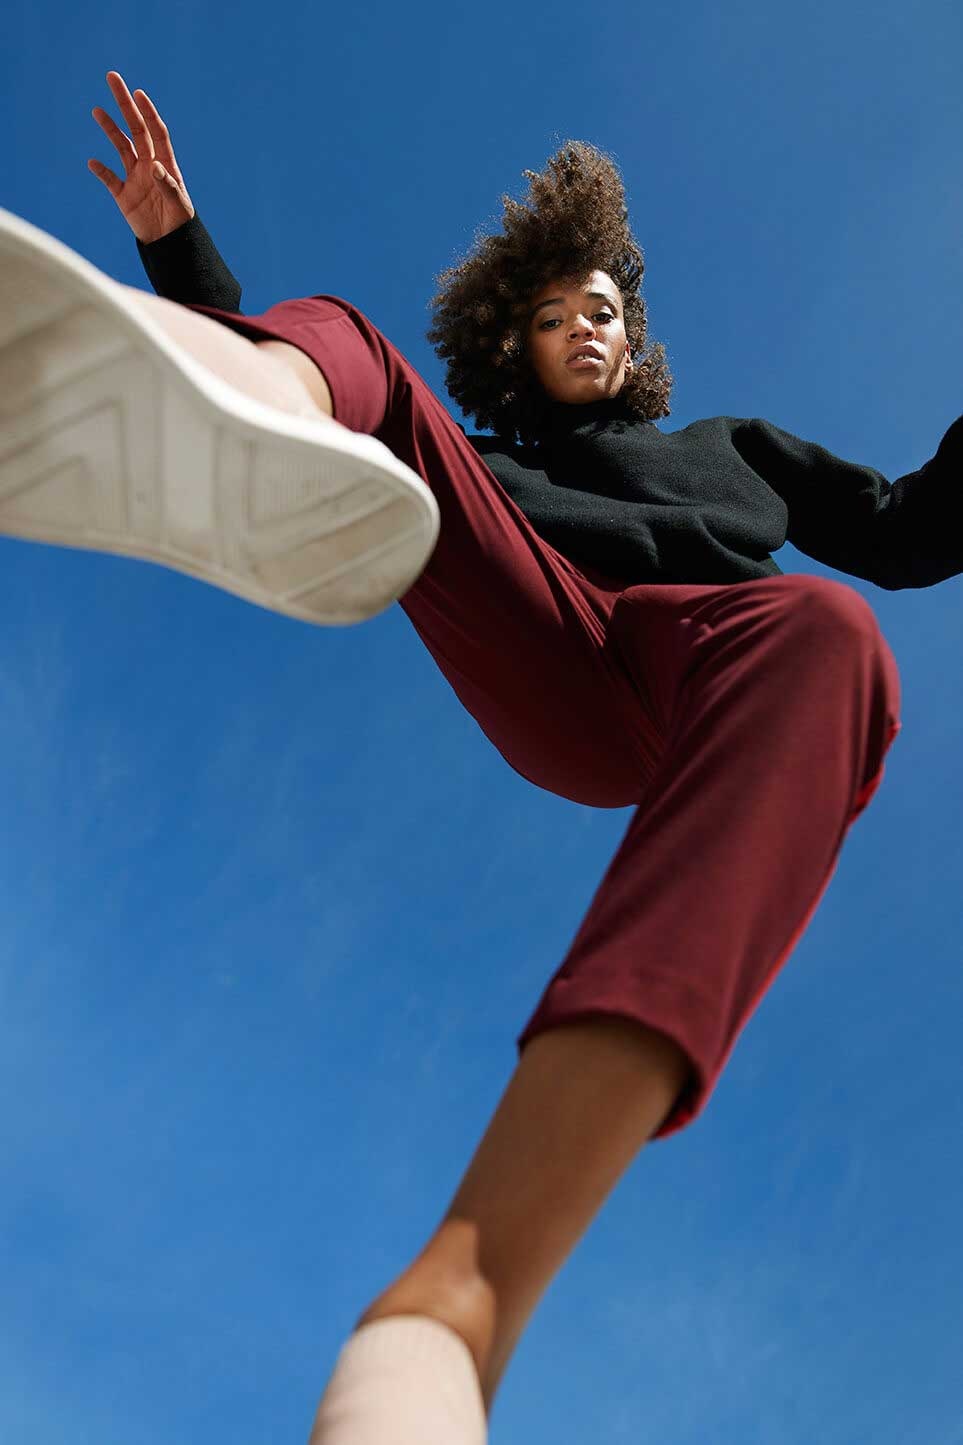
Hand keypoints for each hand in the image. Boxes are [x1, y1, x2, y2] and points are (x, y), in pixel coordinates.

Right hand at [87, 71, 195, 243]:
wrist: (171, 245)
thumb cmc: (180, 224)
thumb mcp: (178, 205)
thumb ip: (167, 184)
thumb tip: (154, 166)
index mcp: (165, 164)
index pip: (156, 132)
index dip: (148, 112)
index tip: (138, 93)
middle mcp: (148, 166)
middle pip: (135, 129)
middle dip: (125, 105)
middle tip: (113, 79)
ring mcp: (135, 179)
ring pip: (120, 147)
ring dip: (110, 129)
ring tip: (97, 111)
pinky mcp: (123, 195)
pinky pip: (109, 179)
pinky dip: (100, 171)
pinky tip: (92, 163)